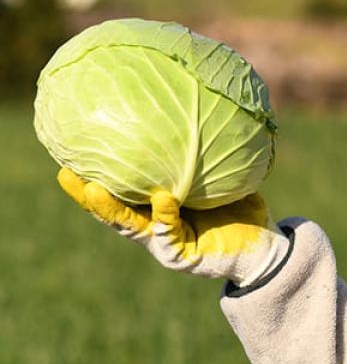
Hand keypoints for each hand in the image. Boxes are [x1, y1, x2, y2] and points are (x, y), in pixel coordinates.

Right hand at [57, 168, 291, 288]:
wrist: (265, 246)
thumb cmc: (240, 209)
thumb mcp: (221, 177)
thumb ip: (207, 154)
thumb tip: (204, 107)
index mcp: (158, 208)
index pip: (121, 191)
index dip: (96, 176)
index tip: (72, 154)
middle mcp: (154, 226)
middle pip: (112, 210)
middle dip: (86, 193)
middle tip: (63, 171)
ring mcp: (165, 243)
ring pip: (129, 226)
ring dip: (109, 209)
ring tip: (93, 190)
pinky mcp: (181, 256)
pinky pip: (169, 232)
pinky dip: (164, 215)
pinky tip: (162, 198)